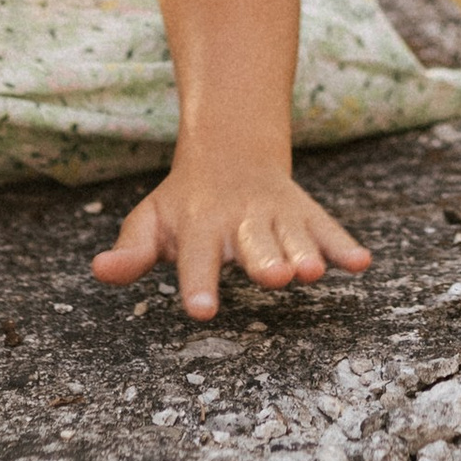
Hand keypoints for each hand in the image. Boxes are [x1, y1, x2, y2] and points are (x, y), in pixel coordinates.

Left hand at [91, 150, 371, 318]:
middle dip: (265, 262)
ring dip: (304, 253)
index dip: (198, 283)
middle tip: (277, 280)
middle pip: (254, 244)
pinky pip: (327, 228)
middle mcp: (241, 220)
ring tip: (312, 272)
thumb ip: (132, 250)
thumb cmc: (184, 203)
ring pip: (292, 236)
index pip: (197, 258)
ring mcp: (276, 215)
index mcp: (200, 225)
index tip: (201, 311)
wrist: (231, 149)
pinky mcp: (305, 213)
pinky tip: (361, 263)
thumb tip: (100, 270)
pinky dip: (343, 245)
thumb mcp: (151, 221)